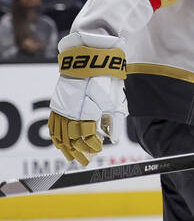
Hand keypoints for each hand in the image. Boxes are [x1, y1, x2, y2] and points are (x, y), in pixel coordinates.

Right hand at [49, 33, 127, 165]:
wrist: (89, 60)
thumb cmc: (105, 79)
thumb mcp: (114, 99)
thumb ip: (114, 120)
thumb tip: (114, 138)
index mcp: (85, 110)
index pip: (86, 136)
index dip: (92, 145)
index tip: (99, 149)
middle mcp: (70, 111)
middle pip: (71, 139)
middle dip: (79, 151)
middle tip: (86, 160)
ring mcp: (61, 107)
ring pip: (59, 134)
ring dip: (65, 148)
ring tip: (72, 157)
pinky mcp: (57, 103)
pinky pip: (53, 124)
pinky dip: (55, 136)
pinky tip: (60, 144)